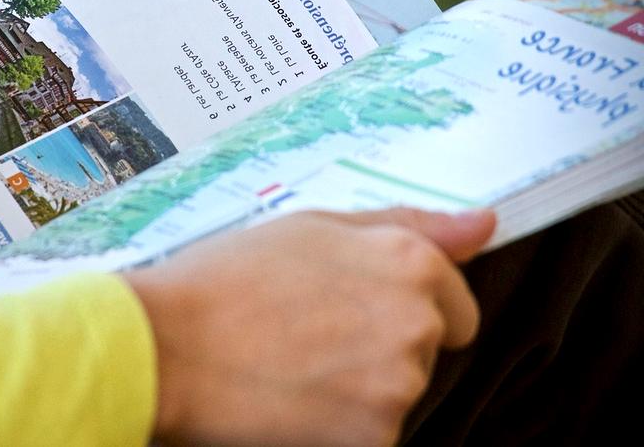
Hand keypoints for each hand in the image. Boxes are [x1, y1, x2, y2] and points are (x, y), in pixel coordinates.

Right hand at [126, 207, 494, 445]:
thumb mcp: (312, 227)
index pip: (455, 304)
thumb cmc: (226, 278)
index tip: (355, 312)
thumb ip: (407, 225)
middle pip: (423, 349)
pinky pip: (372, 434)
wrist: (165, 344)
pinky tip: (289, 400)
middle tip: (305, 333)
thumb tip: (484, 225)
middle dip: (379, 346)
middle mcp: (415, 321)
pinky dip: (338, 427)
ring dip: (358, 388)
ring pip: (395, 393)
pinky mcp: (374, 437)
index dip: (403, 307)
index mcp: (408, 261)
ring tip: (289, 364)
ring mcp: (398, 384)